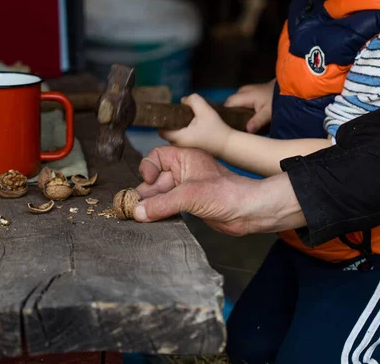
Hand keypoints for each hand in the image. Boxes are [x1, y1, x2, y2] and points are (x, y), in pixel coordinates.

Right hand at [134, 146, 306, 235]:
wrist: (248, 211)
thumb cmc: (227, 193)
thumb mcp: (190, 195)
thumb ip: (162, 203)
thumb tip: (138, 211)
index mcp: (186, 158)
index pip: (156, 157)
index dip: (148, 168)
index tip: (147, 182)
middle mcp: (184, 171)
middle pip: (155, 179)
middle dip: (144, 192)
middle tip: (131, 207)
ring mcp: (186, 188)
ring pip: (159, 195)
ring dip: (149, 205)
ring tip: (138, 217)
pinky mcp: (189, 204)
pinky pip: (167, 207)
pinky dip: (158, 213)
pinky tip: (150, 221)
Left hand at [160, 94, 231, 156]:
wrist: (229, 145)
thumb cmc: (216, 129)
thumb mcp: (205, 109)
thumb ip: (192, 100)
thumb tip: (183, 100)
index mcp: (179, 137)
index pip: (161, 130)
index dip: (165, 120)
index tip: (173, 113)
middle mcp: (180, 145)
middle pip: (169, 132)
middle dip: (174, 122)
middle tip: (185, 114)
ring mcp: (186, 149)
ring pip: (178, 135)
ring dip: (182, 127)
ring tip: (193, 119)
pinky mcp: (193, 149)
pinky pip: (185, 138)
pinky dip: (188, 131)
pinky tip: (198, 126)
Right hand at [224, 79, 274, 132]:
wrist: (286, 89)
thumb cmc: (276, 100)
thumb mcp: (268, 112)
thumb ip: (257, 121)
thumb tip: (247, 130)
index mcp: (244, 95)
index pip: (227, 105)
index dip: (224, 116)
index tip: (225, 127)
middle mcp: (241, 91)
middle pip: (228, 104)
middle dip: (228, 115)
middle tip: (230, 128)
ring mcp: (245, 91)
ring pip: (234, 103)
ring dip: (234, 113)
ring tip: (235, 125)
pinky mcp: (248, 92)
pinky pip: (239, 102)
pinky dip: (239, 110)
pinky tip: (242, 119)